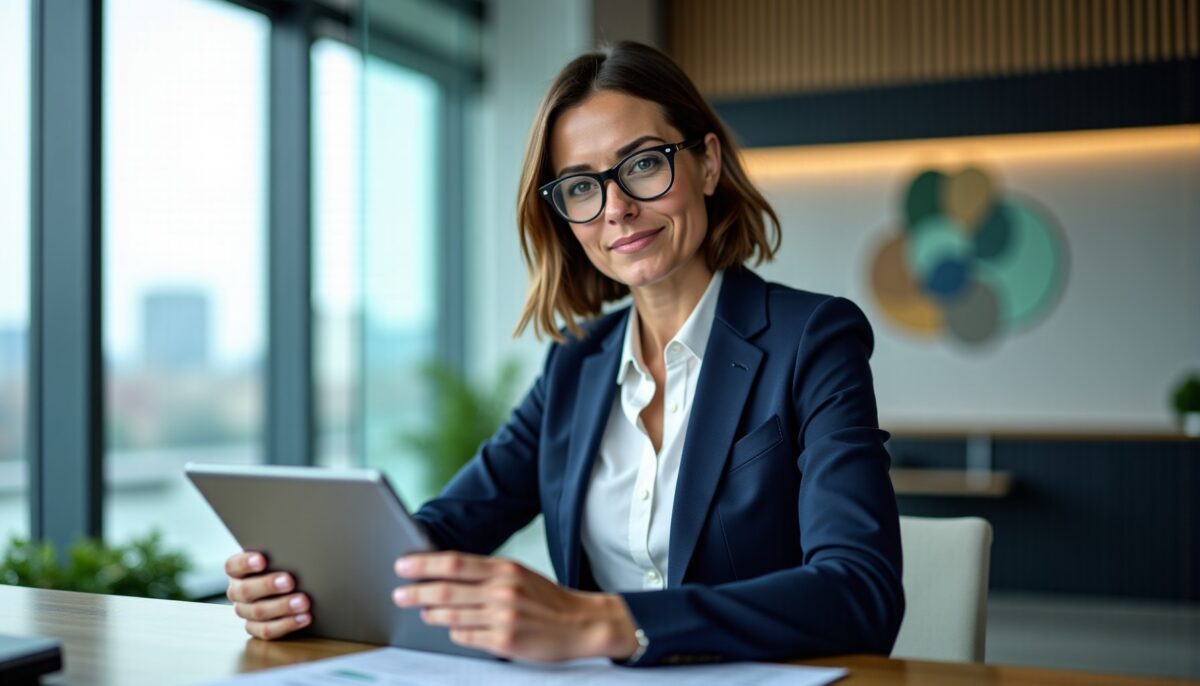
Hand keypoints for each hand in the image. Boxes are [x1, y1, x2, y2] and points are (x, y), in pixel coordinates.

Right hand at [224, 551, 311, 639]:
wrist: (293, 587)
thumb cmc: (285, 564)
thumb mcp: (280, 557)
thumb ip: (281, 553)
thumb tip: (297, 548)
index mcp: (238, 571)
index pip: (233, 566)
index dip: (245, 563)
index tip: (262, 560)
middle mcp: (237, 591)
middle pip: (245, 591)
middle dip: (268, 586)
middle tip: (290, 581)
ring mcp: (245, 611)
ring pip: (258, 612)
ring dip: (282, 607)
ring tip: (303, 602)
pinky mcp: (256, 628)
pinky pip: (267, 631)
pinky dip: (287, 624)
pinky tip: (305, 617)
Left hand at [393, 552, 638, 662]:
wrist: (582, 624)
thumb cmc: (547, 600)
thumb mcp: (519, 575)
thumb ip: (486, 574)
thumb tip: (445, 573)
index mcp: (505, 569)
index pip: (454, 562)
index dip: (423, 564)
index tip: (402, 565)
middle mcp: (502, 591)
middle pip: (445, 590)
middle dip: (416, 592)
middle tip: (399, 594)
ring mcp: (503, 618)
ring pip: (451, 616)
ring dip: (432, 614)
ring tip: (424, 612)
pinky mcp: (504, 643)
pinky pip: (466, 637)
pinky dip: (456, 632)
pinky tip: (456, 628)